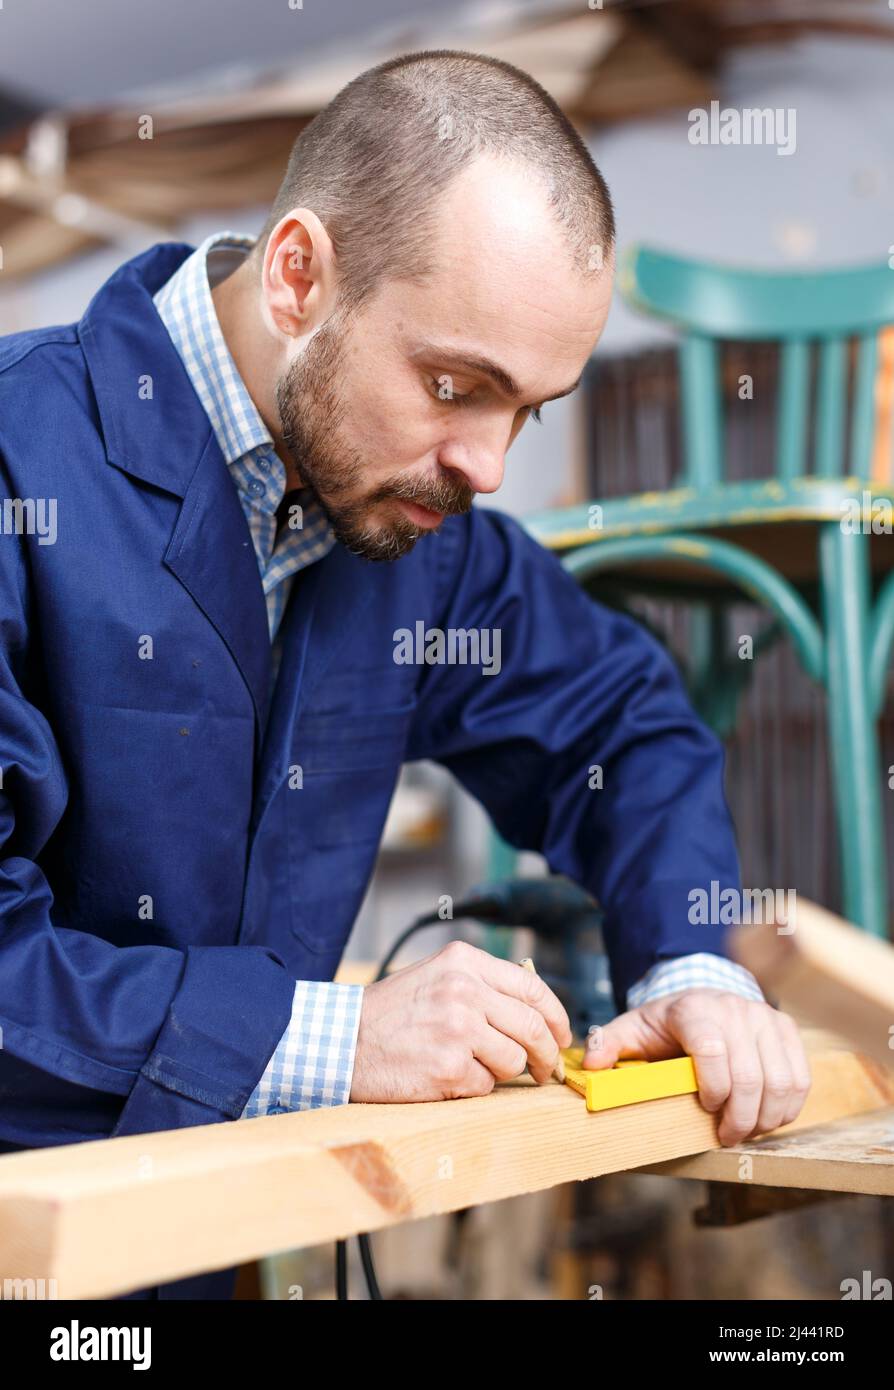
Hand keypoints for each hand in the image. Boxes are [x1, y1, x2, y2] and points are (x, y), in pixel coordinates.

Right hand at [350, 940, 572, 1102]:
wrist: (343, 1041)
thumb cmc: (393, 1012)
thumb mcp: (437, 975)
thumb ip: (483, 984)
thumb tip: (537, 1011)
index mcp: (463, 961)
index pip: (532, 987)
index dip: (556, 1016)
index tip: (561, 1035)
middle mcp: (463, 990)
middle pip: (532, 1027)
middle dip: (547, 1054)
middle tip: (547, 1070)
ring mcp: (457, 1030)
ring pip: (514, 1061)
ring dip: (502, 1071)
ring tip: (472, 1066)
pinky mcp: (449, 1069)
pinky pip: (486, 1086)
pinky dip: (473, 1087)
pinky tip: (446, 1076)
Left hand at [582, 990, 811, 1145]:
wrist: (701, 995)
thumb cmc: (665, 1023)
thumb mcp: (632, 1029)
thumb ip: (609, 1044)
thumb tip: (591, 1064)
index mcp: (694, 1009)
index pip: (711, 1048)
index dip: (713, 1087)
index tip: (706, 1107)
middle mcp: (734, 1009)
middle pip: (750, 1074)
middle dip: (739, 1117)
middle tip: (726, 1135)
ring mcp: (764, 1018)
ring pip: (781, 1080)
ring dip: (765, 1117)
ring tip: (746, 1130)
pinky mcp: (786, 1030)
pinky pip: (800, 1078)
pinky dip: (787, 1107)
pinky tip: (767, 1118)